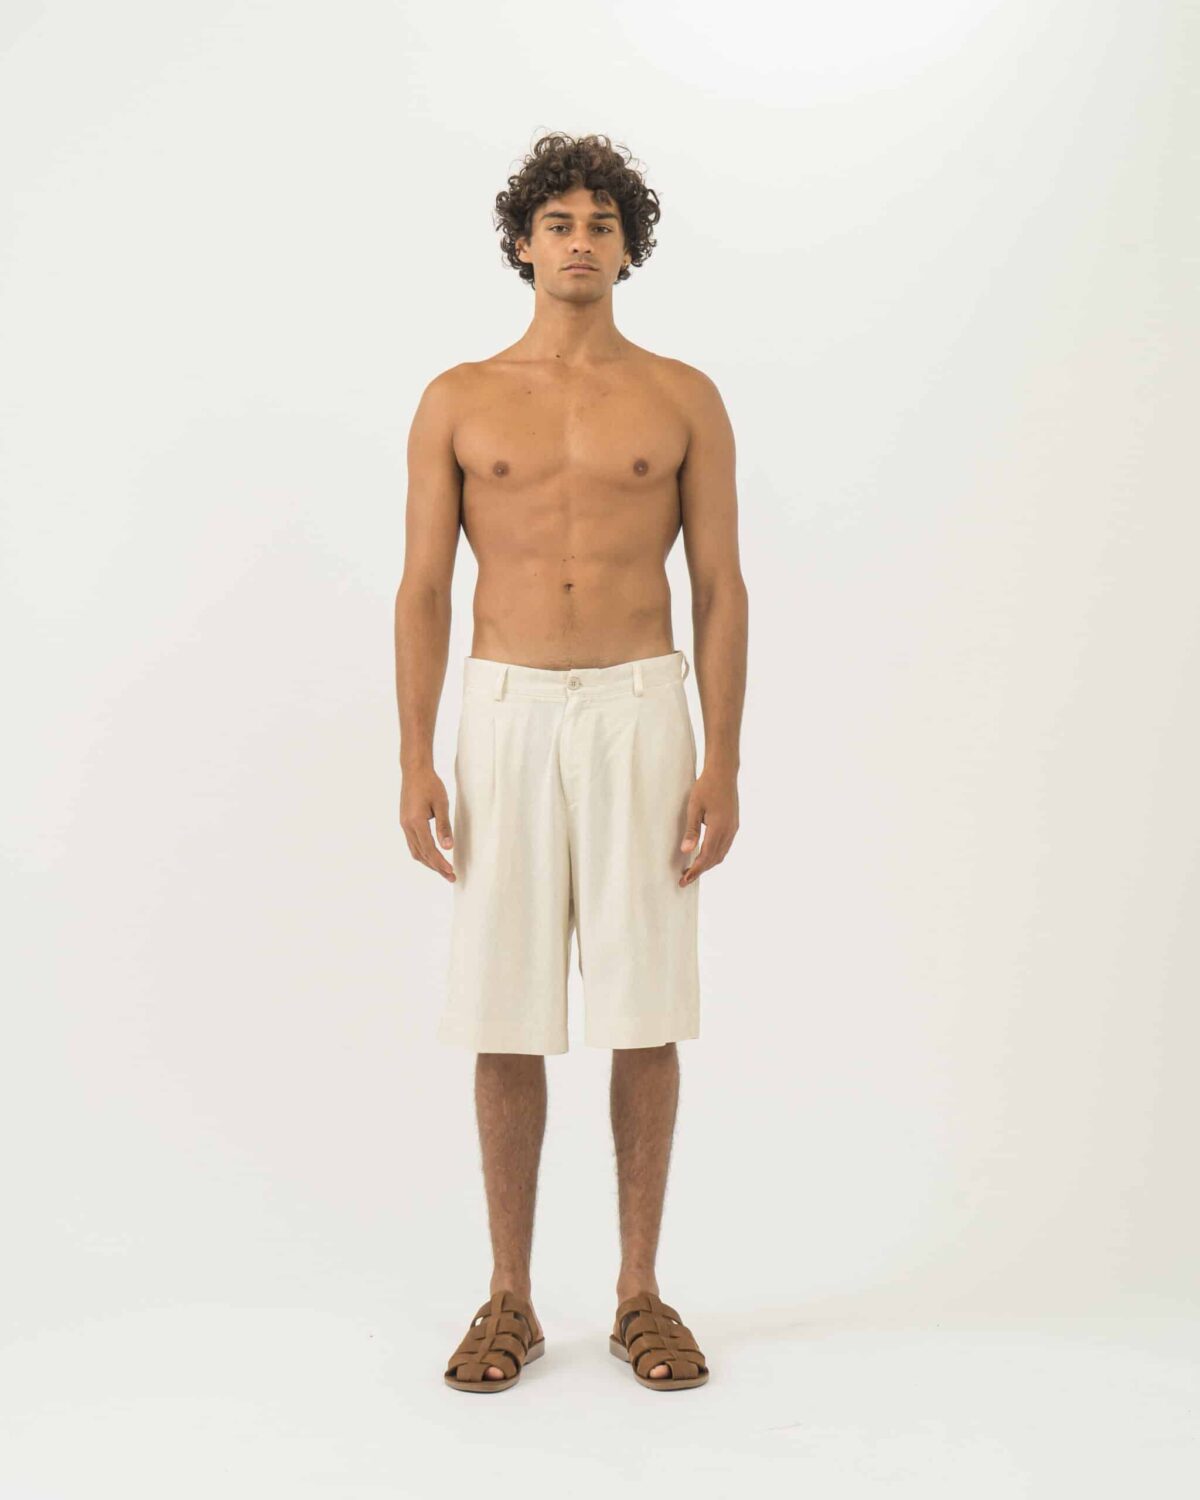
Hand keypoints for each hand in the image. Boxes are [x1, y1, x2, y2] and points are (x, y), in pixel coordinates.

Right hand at [400, 767, 455, 881]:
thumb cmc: (430, 784)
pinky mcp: (405, 822)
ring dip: (429, 862)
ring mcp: (404, 825)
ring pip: (415, 851)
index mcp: (416, 822)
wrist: (414, 770)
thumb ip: (444, 826)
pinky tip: (432, 856)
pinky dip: (423, 853)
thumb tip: (448, 848)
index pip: (429, 849)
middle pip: (421, 854)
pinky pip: (413, 844)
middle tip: (451, 877)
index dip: (440, 863)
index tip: (451, 872)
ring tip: (443, 870)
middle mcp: (407, 826)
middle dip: (436, 867)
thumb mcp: (441, 804)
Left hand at [679, 765, 738, 885]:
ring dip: (708, 864)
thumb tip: (686, 851)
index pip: (706, 857)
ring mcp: (733, 828)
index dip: (695, 871)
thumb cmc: (706, 787)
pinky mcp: (734, 824)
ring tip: (694, 870)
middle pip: (715, 859)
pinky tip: (705, 855)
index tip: (684, 880)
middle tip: (686, 879)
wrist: (724, 772)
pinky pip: (725, 846)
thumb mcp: (694, 807)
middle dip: (701, 871)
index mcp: (719, 828)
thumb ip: (691, 830)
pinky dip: (715, 855)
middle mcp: (729, 831)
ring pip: (721, 854)